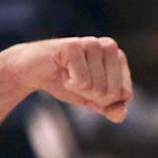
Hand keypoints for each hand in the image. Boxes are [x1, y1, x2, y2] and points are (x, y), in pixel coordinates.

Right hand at [0, 37, 132, 121]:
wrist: (32, 72)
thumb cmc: (67, 83)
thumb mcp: (93, 101)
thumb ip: (111, 109)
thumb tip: (120, 113)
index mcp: (119, 58)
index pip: (126, 94)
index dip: (105, 100)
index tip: (90, 87)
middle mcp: (109, 46)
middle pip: (113, 92)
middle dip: (92, 95)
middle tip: (77, 81)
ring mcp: (92, 43)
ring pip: (98, 87)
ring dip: (79, 89)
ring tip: (68, 74)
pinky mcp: (73, 45)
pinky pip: (82, 81)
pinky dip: (69, 83)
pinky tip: (61, 70)